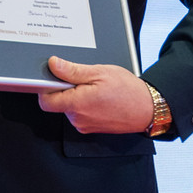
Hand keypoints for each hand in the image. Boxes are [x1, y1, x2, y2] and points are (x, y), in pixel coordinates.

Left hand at [36, 57, 153, 134]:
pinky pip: (78, 113)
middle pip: (58, 102)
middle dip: (66, 89)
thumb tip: (53, 65)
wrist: (147, 109)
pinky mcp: (89, 128)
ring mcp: (84, 125)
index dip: (47, 87)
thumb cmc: (127, 91)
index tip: (54, 77)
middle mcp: (77, 118)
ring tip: (96, 89)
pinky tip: (99, 98)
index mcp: (77, 104)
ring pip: (68, 107)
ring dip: (76, 96)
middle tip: (85, 80)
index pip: (46, 101)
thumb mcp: (99, 72)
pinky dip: (84, 104)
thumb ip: (73, 71)